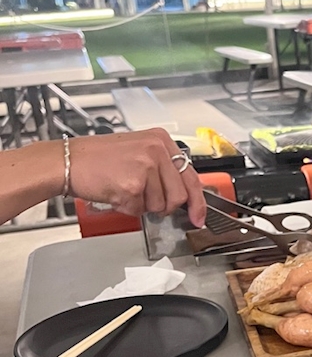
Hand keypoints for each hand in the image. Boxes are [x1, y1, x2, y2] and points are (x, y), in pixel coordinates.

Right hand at [68, 129, 205, 226]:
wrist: (68, 161)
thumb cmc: (97, 158)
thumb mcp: (137, 152)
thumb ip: (162, 169)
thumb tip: (182, 195)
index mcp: (161, 140)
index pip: (190, 176)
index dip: (197, 201)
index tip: (198, 216)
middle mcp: (157, 150)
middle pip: (178, 196)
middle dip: (162, 206)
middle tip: (142, 198)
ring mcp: (146, 166)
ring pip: (160, 205)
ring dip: (142, 205)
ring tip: (123, 188)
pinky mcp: (133, 184)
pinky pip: (140, 210)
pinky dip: (127, 208)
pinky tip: (115, 191)